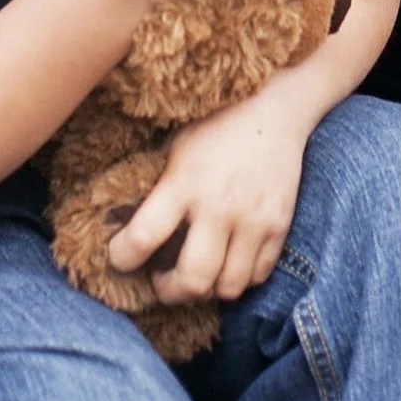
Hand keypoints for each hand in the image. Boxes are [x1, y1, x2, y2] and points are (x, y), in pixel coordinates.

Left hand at [106, 84, 309, 304]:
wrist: (272, 109)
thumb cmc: (215, 126)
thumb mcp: (175, 147)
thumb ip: (158, 188)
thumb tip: (126, 226)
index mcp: (185, 182)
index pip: (143, 237)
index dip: (122, 258)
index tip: (121, 257)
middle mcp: (220, 206)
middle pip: (193, 280)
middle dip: (170, 291)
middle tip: (162, 280)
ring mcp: (254, 220)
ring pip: (228, 287)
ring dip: (207, 289)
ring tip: (197, 271)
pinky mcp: (279, 226)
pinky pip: (258, 276)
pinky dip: (239, 278)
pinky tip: (227, 260)